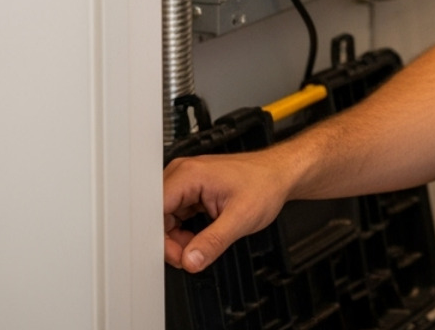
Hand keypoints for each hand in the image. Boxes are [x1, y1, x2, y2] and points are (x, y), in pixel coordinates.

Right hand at [163, 151, 295, 272]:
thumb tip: (190, 260)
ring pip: (164, 219)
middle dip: (169, 241)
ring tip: (199, 245)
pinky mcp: (191, 190)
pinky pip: (175, 216)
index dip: (160, 238)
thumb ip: (213, 242)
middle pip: (156, 216)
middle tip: (189, 255)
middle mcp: (183, 174)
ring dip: (177, 238)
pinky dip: (183, 232)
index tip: (176, 255)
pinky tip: (199, 236)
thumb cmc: (266, 185)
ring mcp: (186, 181)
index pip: (153, 211)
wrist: (281, 174)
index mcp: (189, 175)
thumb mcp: (241, 218)